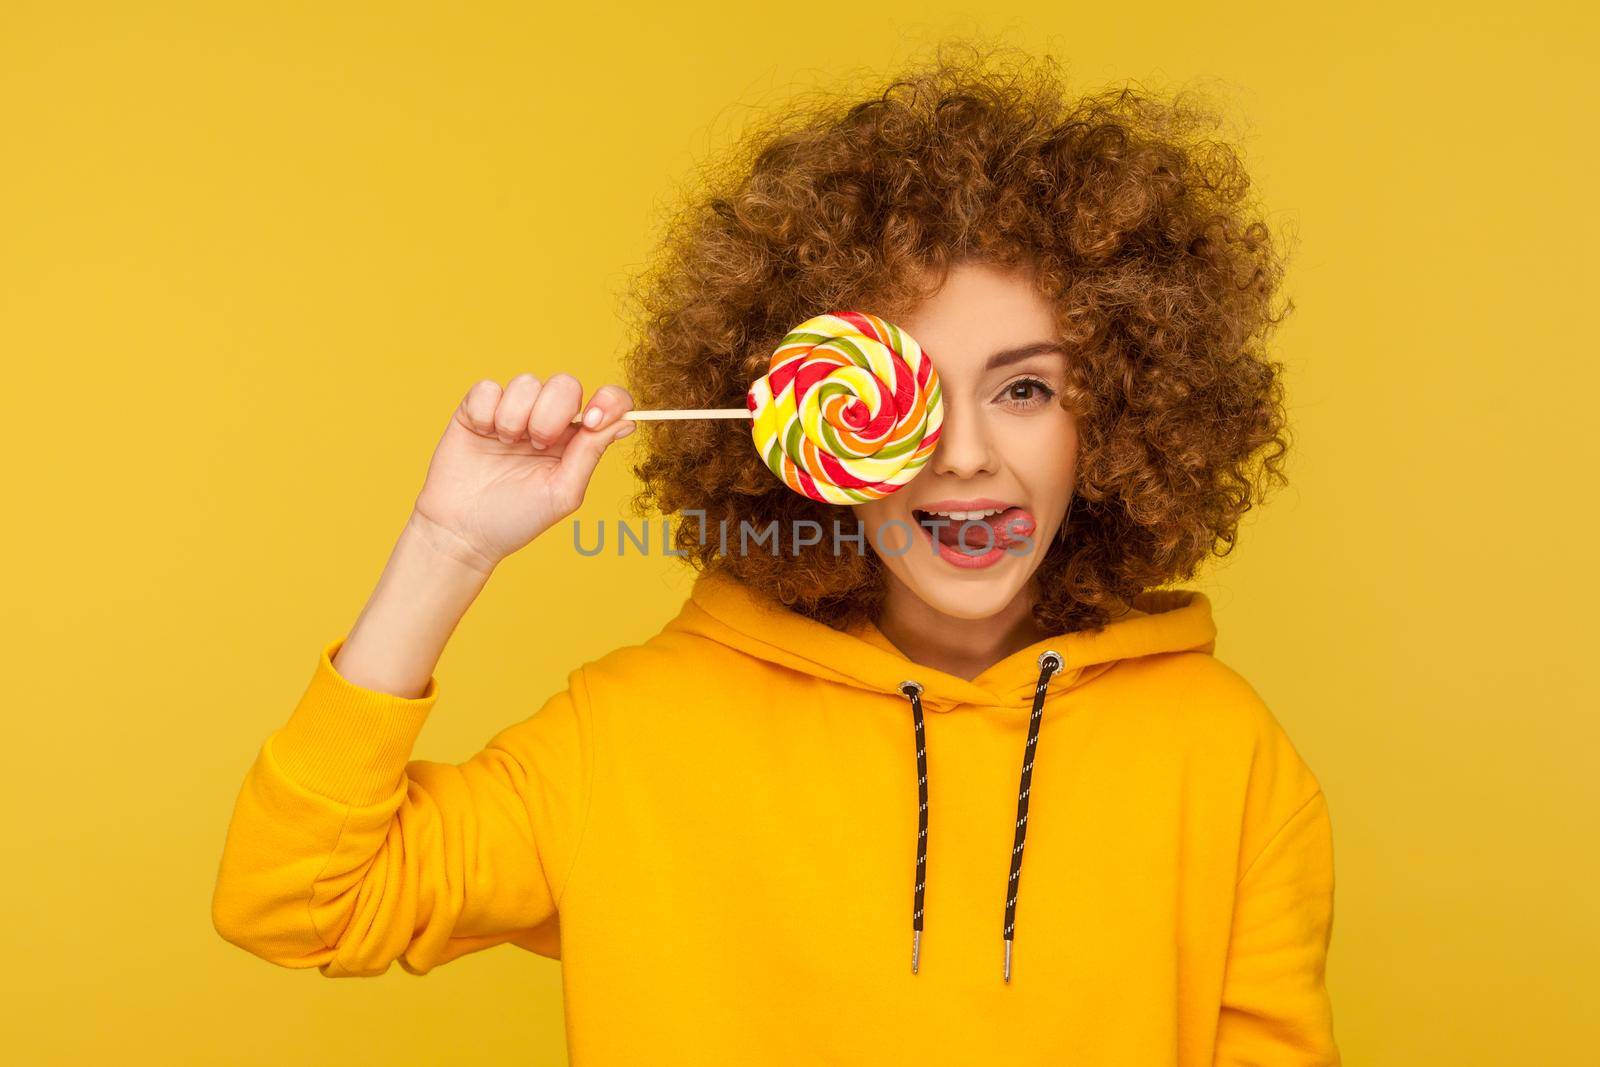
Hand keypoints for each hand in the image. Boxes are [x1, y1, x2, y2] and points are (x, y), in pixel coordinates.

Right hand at [410, 373, 634, 571]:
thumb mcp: (563, 492)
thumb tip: (626, 423)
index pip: (606, 402)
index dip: (607, 401)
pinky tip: (483, 435)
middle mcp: (547, 420)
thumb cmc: (515, 518)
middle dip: (551, 414)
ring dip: (516, 416)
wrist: (461, 530)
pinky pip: (488, 387)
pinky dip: (486, 411)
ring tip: (506, 444)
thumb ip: (591, 454)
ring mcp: (512, 412)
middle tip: (536, 445)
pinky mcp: (476, 409)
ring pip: (526, 382)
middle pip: (566, 384)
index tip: (590, 421)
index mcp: (575, 440)